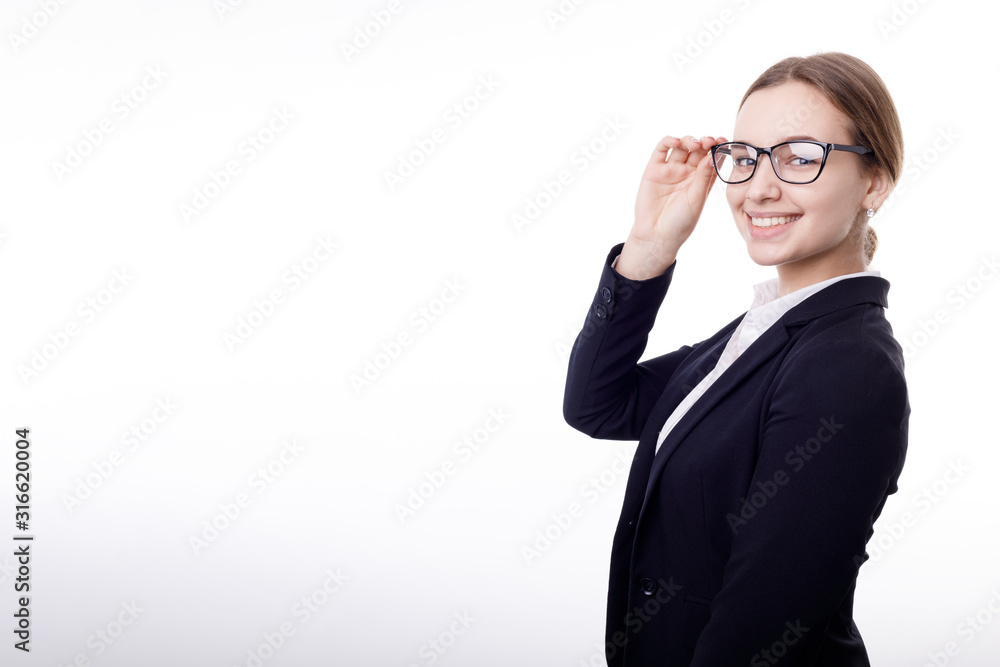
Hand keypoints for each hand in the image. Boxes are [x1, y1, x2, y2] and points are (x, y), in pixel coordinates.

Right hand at [617, 135, 724, 278]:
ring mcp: (670, 170)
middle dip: (705, 142)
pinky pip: (661, 150)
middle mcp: (686, 173)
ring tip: (694, 144)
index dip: (718, 148)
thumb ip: (704, 177)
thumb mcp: (697, 199)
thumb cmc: (680, 222)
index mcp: (701, 180)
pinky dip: (668, 141)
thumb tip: (712, 155)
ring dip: (689, 140)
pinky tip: (676, 141)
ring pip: (681, 147)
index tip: (723, 141)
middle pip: (697, 149)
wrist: (656, 235)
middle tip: (709, 141)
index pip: (712, 158)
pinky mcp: (654, 170)